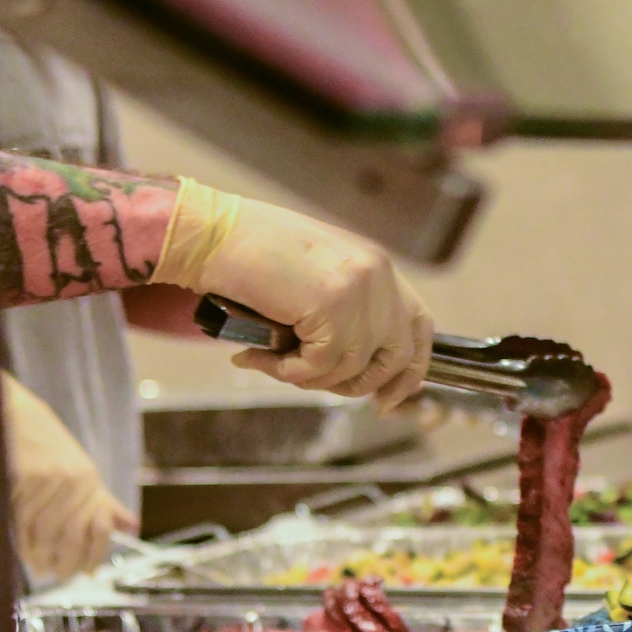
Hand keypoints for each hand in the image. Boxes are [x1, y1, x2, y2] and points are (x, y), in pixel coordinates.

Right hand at [2, 374, 135, 581]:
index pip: (101, 528)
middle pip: (71, 536)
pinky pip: (23, 518)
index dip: (95, 555)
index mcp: (92, 484)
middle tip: (55, 576)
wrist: (19, 418)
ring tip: (37, 566)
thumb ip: (104, 503)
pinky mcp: (26, 477)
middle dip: (64, 562)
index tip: (86, 573)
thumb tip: (131, 527)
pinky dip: (21, 540)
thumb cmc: (51, 451)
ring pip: (45, 531)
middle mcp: (76, 482)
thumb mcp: (83, 474)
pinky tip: (22, 550)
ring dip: (39, 555)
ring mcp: (51, 480)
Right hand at [200, 197, 433, 410]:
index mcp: (376, 265)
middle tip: (316, 382)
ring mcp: (358, 290)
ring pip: (352, 368)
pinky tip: (258, 355)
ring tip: (270, 359)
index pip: (419, 326)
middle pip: (397, 356)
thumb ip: (345, 308)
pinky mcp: (332, 307)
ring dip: (308, 377)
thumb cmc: (250, 252)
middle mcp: (377, 275)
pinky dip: (287, 371)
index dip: (409, 370)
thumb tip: (356, 362)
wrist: (211, 232)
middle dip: (360, 384)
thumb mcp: (315, 275)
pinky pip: (320, 367)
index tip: (388, 398)